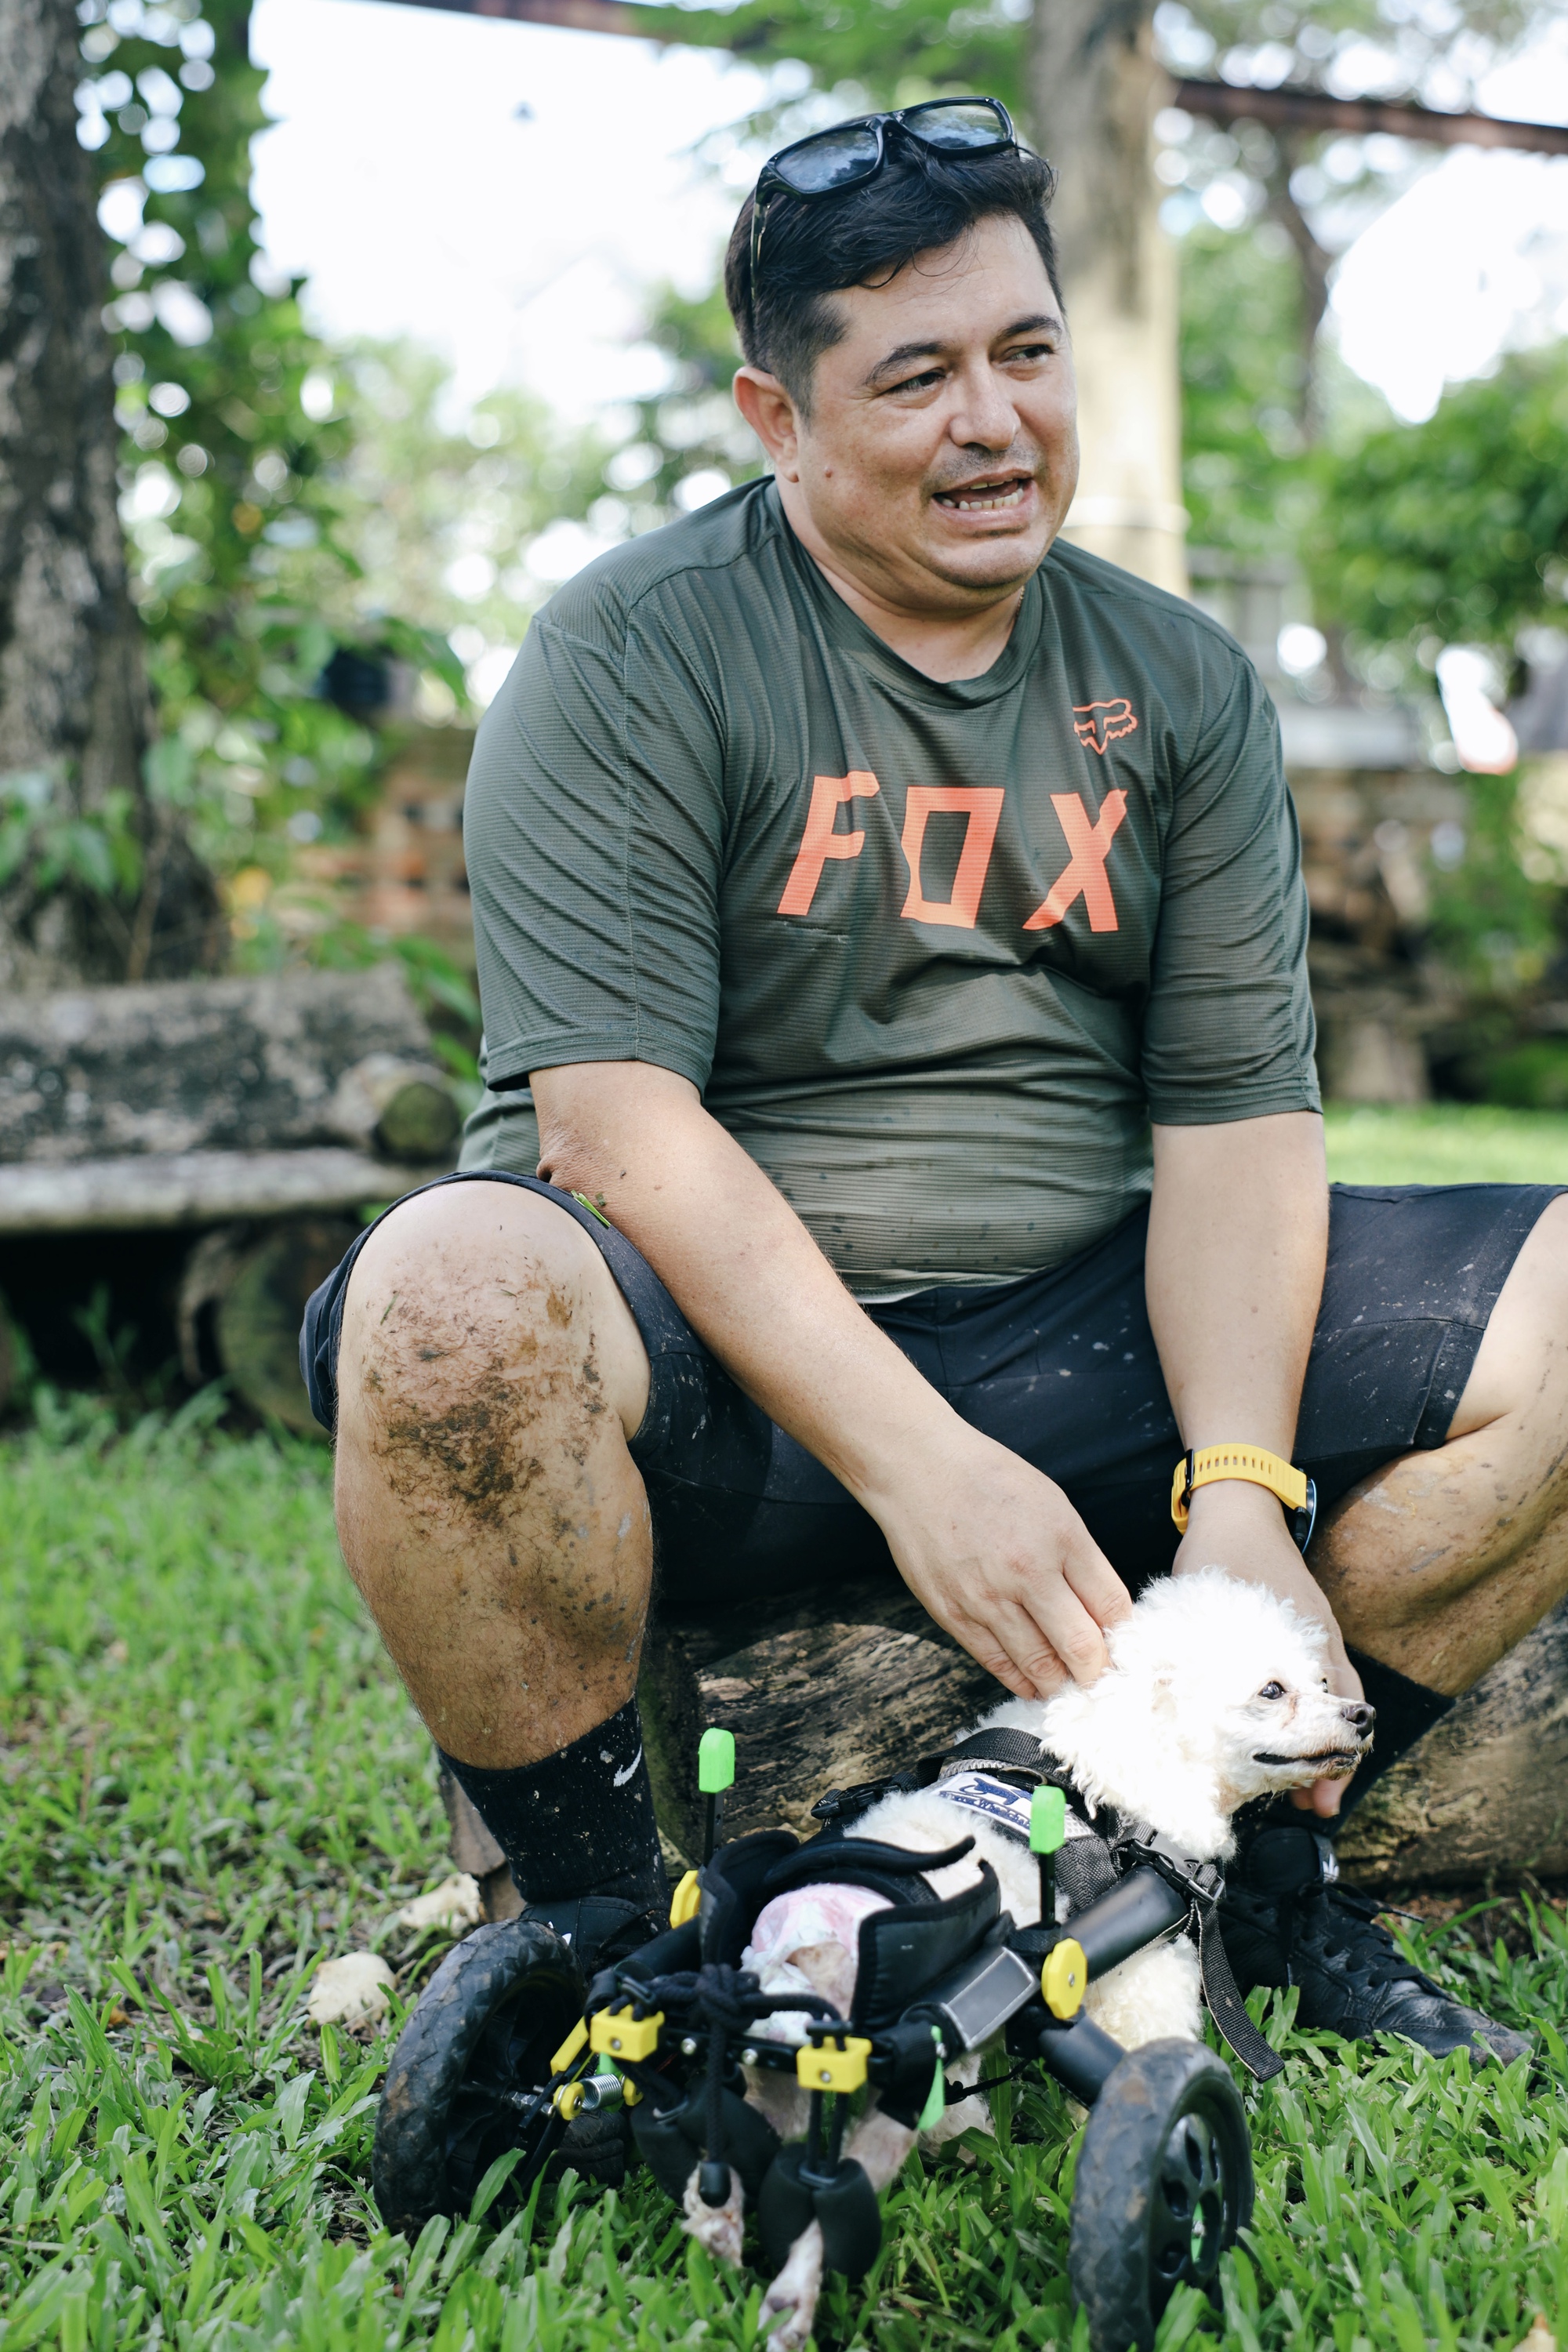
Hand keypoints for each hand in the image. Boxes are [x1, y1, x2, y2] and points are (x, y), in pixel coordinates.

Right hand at [870, 1425, 1133, 1697]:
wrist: (919, 1469)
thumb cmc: (989, 1480)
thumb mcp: (1052, 1504)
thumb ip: (1080, 1557)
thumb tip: (1100, 1611)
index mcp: (1062, 1538)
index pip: (1111, 1606)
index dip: (1123, 1635)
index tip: (1122, 1647)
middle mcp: (1028, 1571)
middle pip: (1081, 1645)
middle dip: (1097, 1670)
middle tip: (1101, 1678)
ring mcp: (988, 1596)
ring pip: (1039, 1664)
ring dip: (1060, 1682)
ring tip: (1069, 1686)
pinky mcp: (954, 1613)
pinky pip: (996, 1662)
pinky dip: (1020, 1680)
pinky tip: (1033, 1684)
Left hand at [1174, 1479, 1363, 1816]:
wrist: (1239, 1507)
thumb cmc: (1220, 1553)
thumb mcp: (1206, 1606)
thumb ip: (1197, 1654)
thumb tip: (1171, 1707)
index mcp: (1304, 1639)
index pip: (1332, 1710)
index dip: (1327, 1756)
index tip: (1317, 1793)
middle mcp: (1321, 1643)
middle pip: (1341, 1716)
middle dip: (1331, 1763)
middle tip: (1314, 1806)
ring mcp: (1318, 1638)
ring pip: (1333, 1704)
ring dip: (1321, 1745)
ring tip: (1305, 1791)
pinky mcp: (1307, 1634)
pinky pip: (1320, 1683)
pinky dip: (1311, 1715)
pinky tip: (1288, 1739)